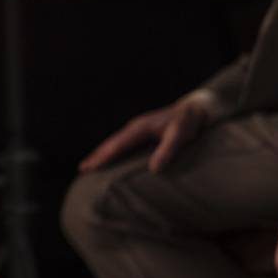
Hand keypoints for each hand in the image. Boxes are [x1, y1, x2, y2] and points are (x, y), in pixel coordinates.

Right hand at [77, 89, 218, 174]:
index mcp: (139, 128)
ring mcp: (136, 128)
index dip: (103, 157)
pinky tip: (111, 156)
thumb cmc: (188, 122)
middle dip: (96, 155)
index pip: (117, 145)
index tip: (90, 167)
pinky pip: (122, 142)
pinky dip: (112, 150)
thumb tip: (154, 169)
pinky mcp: (142, 132)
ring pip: (114, 142)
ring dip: (101, 153)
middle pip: (110, 143)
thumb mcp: (180, 135)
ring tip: (91, 164)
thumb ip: (167, 150)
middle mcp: (134, 127)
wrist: (195, 108)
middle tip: (82, 169)